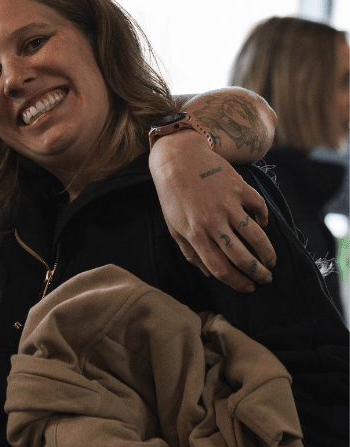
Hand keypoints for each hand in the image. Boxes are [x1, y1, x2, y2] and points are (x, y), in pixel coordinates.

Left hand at [149, 130, 274, 292]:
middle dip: (257, 273)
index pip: (220, 268)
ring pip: (256, 236)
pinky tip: (263, 224)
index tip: (248, 288)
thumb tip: (210, 274)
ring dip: (268, 253)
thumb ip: (191, 252)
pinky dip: (264, 219)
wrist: (178, 158)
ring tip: (272, 261)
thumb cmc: (173, 196)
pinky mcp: (239, 187)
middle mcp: (213, 221)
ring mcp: (228, 204)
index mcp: (195, 234)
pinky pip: (259, 208)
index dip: (237, 282)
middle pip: (242, 256)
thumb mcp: (173, 226)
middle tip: (266, 278)